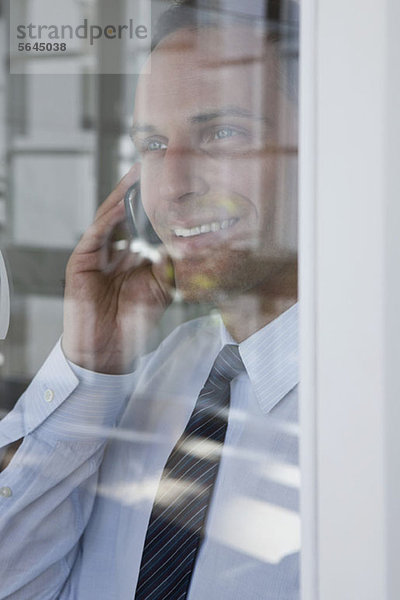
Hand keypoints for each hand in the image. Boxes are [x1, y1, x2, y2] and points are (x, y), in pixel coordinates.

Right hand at [62, 165, 173, 373]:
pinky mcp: (81, 261)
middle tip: (155, 166)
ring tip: (139, 175)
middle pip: (125, 212)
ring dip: (123, 196)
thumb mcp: (161, 286)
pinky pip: (96, 234)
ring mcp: (96, 254)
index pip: (143, 222)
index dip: (154, 203)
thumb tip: (188, 239)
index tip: (173, 183)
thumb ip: (170, 263)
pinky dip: (109, 218)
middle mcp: (113, 250)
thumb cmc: (135, 320)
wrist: (111, 348)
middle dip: (138, 190)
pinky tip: (123, 203)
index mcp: (131, 255)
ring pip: (109, 217)